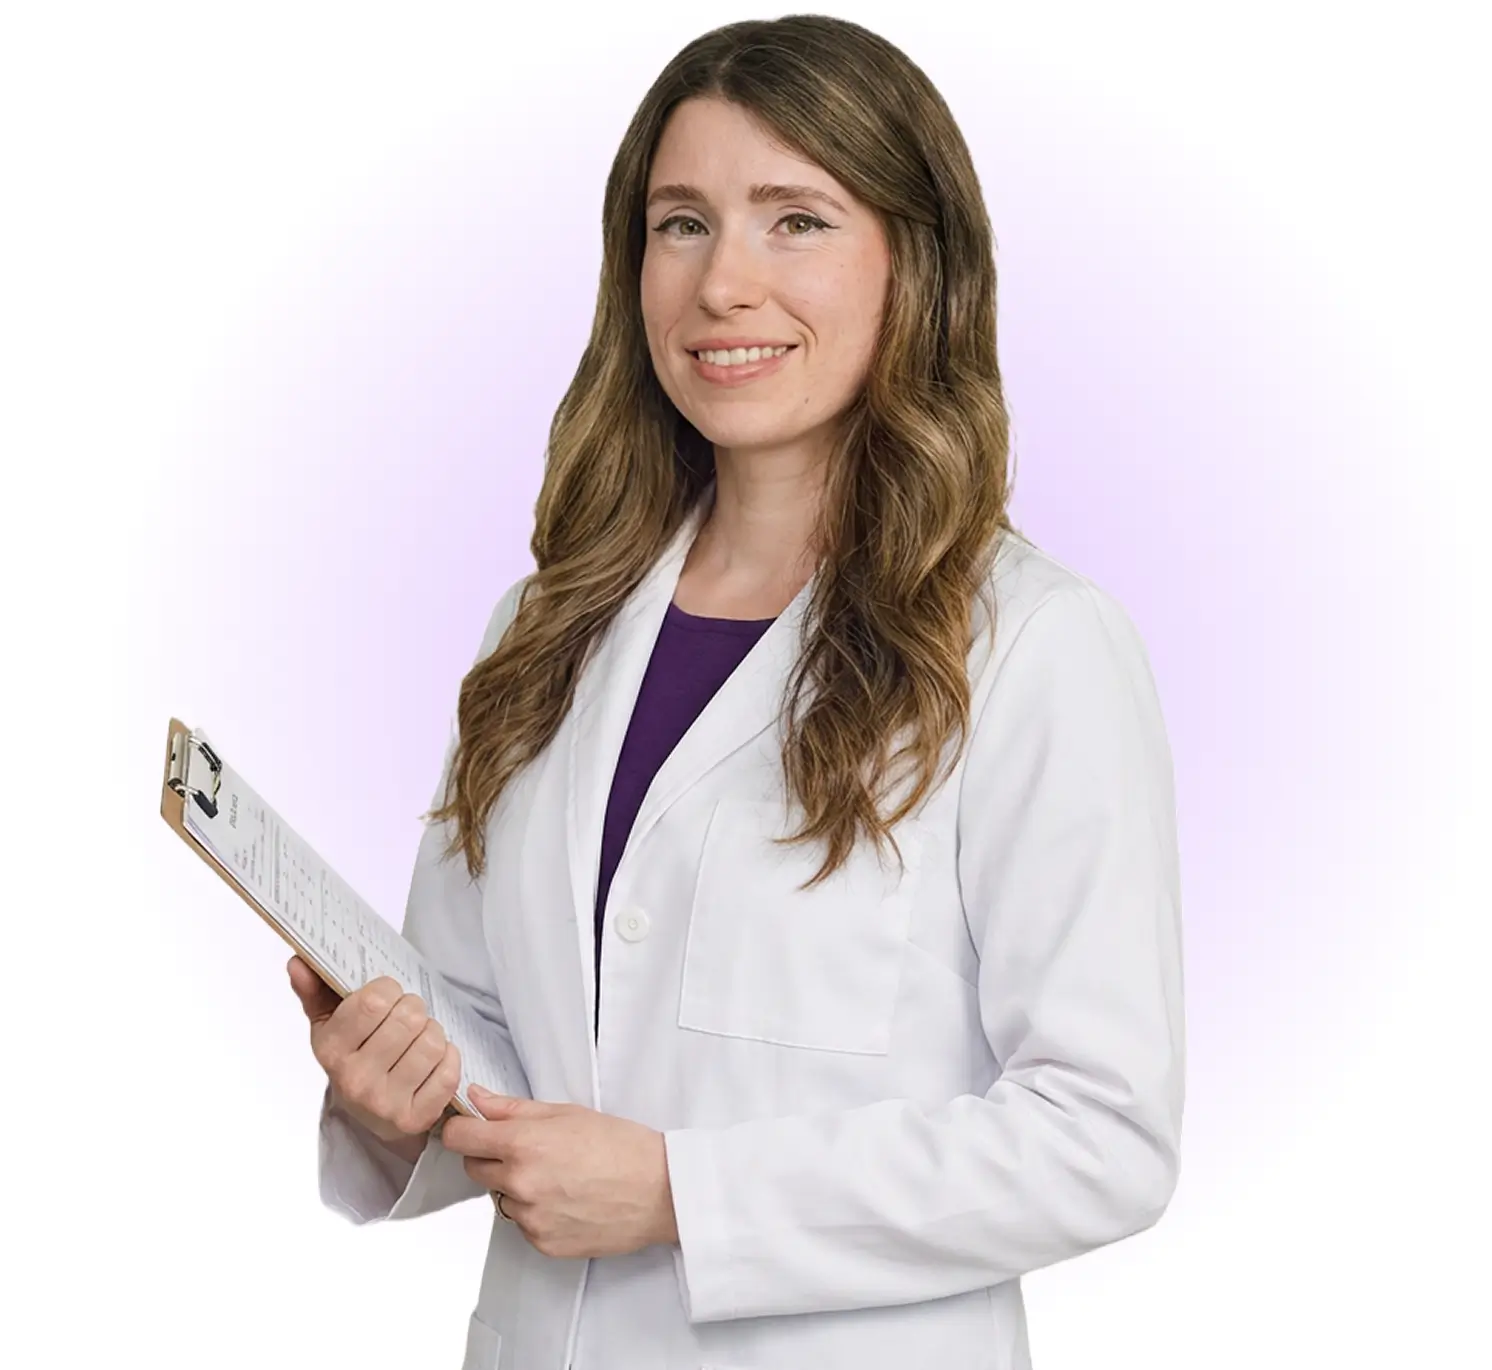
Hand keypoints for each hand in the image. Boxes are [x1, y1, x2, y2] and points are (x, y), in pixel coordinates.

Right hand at [287, 957, 460, 1153]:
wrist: (371, 1118)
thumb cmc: (353, 1058)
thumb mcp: (330, 1025)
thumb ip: (314, 990)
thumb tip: (298, 961)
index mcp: (331, 1051)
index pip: (374, 1000)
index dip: (389, 988)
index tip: (386, 995)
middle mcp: (355, 1081)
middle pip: (409, 1017)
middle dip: (414, 1008)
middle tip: (406, 1018)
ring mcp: (385, 1104)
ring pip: (432, 1041)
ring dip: (433, 1032)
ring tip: (418, 1039)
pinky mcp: (416, 1120)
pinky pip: (449, 1071)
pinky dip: (448, 1058)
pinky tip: (433, 1062)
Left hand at [441, 1086, 678, 1258]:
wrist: (659, 1191)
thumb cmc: (622, 1147)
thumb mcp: (567, 1112)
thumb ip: (513, 1108)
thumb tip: (478, 1099)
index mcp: (523, 1143)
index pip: (459, 1138)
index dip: (461, 1129)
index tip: (468, 1128)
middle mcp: (520, 1183)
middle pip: (474, 1169)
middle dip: (491, 1156)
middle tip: (528, 1149)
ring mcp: (529, 1217)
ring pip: (499, 1198)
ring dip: (516, 1186)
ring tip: (557, 1176)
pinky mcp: (541, 1243)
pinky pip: (522, 1224)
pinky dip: (536, 1212)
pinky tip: (566, 1199)